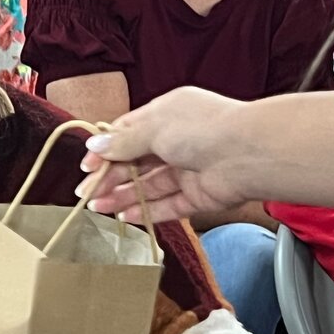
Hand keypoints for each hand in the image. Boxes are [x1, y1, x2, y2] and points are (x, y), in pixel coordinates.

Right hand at [79, 88, 253, 222]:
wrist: (248, 153)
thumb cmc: (201, 129)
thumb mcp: (153, 127)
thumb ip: (123, 141)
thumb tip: (94, 146)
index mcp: (167, 115)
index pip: (128, 133)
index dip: (105, 150)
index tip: (86, 167)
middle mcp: (177, 142)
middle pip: (136, 162)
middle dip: (109, 177)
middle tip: (85, 193)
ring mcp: (188, 170)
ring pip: (148, 186)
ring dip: (122, 196)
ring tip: (97, 208)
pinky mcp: (198, 197)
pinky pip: (167, 205)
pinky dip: (147, 211)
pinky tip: (124, 218)